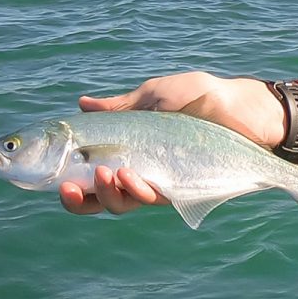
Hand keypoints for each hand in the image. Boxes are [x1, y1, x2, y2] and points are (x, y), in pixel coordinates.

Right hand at [60, 71, 288, 216]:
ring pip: (123, 203)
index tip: (53, 176)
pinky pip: (153, 199)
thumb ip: (120, 107)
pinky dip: (138, 191)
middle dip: (80, 199)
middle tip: (69, 188)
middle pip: (99, 198)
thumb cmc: (202, 96)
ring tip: (109, 174)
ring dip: (109, 193)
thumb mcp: (155, 95)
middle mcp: (139, 171)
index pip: (88, 173)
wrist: (245, 108)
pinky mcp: (183, 190)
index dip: (67, 180)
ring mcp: (160, 182)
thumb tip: (81, 103)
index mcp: (127, 148)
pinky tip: (132, 176)